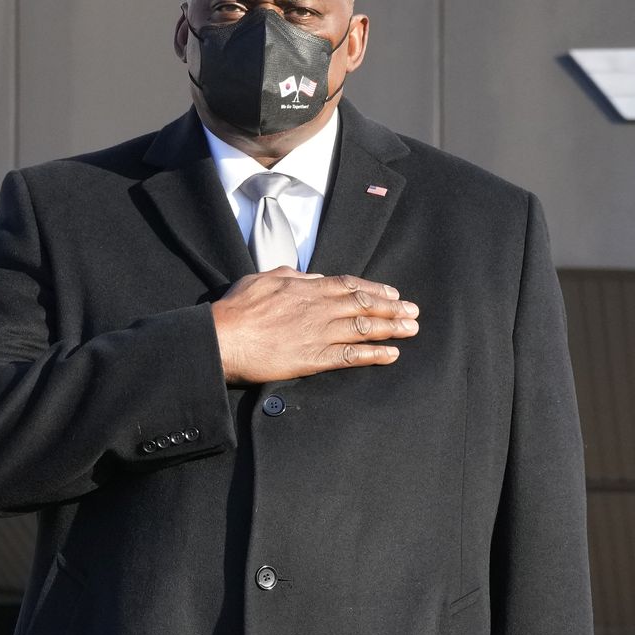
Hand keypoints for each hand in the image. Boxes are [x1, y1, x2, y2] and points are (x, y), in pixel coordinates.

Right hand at [209, 269, 418, 384]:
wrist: (222, 339)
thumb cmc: (236, 309)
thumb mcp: (263, 279)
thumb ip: (291, 276)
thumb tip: (311, 276)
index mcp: (306, 288)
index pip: (350, 285)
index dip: (375, 289)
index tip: (392, 293)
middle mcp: (319, 308)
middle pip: (365, 305)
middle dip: (392, 308)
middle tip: (413, 311)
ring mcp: (319, 333)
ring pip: (365, 328)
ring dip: (392, 328)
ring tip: (411, 330)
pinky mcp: (315, 358)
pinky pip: (352, 355)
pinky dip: (374, 354)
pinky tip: (392, 355)